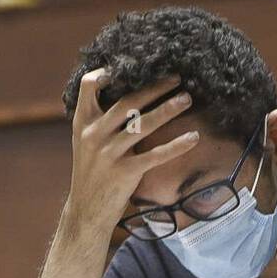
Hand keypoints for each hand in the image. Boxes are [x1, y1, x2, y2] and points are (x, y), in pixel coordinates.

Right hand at [63, 69, 199, 237]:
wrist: (86, 211)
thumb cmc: (93, 173)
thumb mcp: (87, 142)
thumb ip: (101, 120)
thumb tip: (129, 94)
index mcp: (83, 122)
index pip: (89, 85)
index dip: (107, 71)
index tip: (129, 66)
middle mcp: (93, 134)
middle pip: (127, 101)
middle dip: (154, 87)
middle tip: (177, 77)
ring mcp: (108, 154)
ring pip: (143, 124)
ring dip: (168, 109)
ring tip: (187, 99)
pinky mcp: (124, 173)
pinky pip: (155, 155)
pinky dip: (177, 145)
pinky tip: (193, 137)